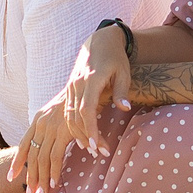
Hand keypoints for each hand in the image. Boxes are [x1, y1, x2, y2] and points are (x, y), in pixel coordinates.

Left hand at [7, 98, 85, 192]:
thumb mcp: (60, 112)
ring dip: (42, 179)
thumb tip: (50, 144)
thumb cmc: (78, 100)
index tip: (11, 177)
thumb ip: (53, 127)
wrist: (91, 84)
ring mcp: (52, 127)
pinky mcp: (64, 131)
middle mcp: (42, 123)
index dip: (17, 162)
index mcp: (39, 119)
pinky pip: (56, 156)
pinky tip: (54, 183)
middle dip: (30, 177)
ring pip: (42, 159)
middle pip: (32, 156)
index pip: (24, 144)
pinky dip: (54, 171)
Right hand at [59, 25, 135, 156]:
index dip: (90, 128)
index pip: (87, 109)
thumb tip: (125, 109)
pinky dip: (73, 124)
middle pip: (76, 116)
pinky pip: (68, 110)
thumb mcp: (123, 73)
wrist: (99, 41)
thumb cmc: (115, 58)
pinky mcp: (69, 88)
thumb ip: (122, 92)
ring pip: (69, 115)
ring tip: (90, 147)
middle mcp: (77, 84)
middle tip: (97, 152)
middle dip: (85, 135)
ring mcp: (71, 86)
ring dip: (78, 133)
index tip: (95, 144)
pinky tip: (81, 136)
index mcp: (91, 80)